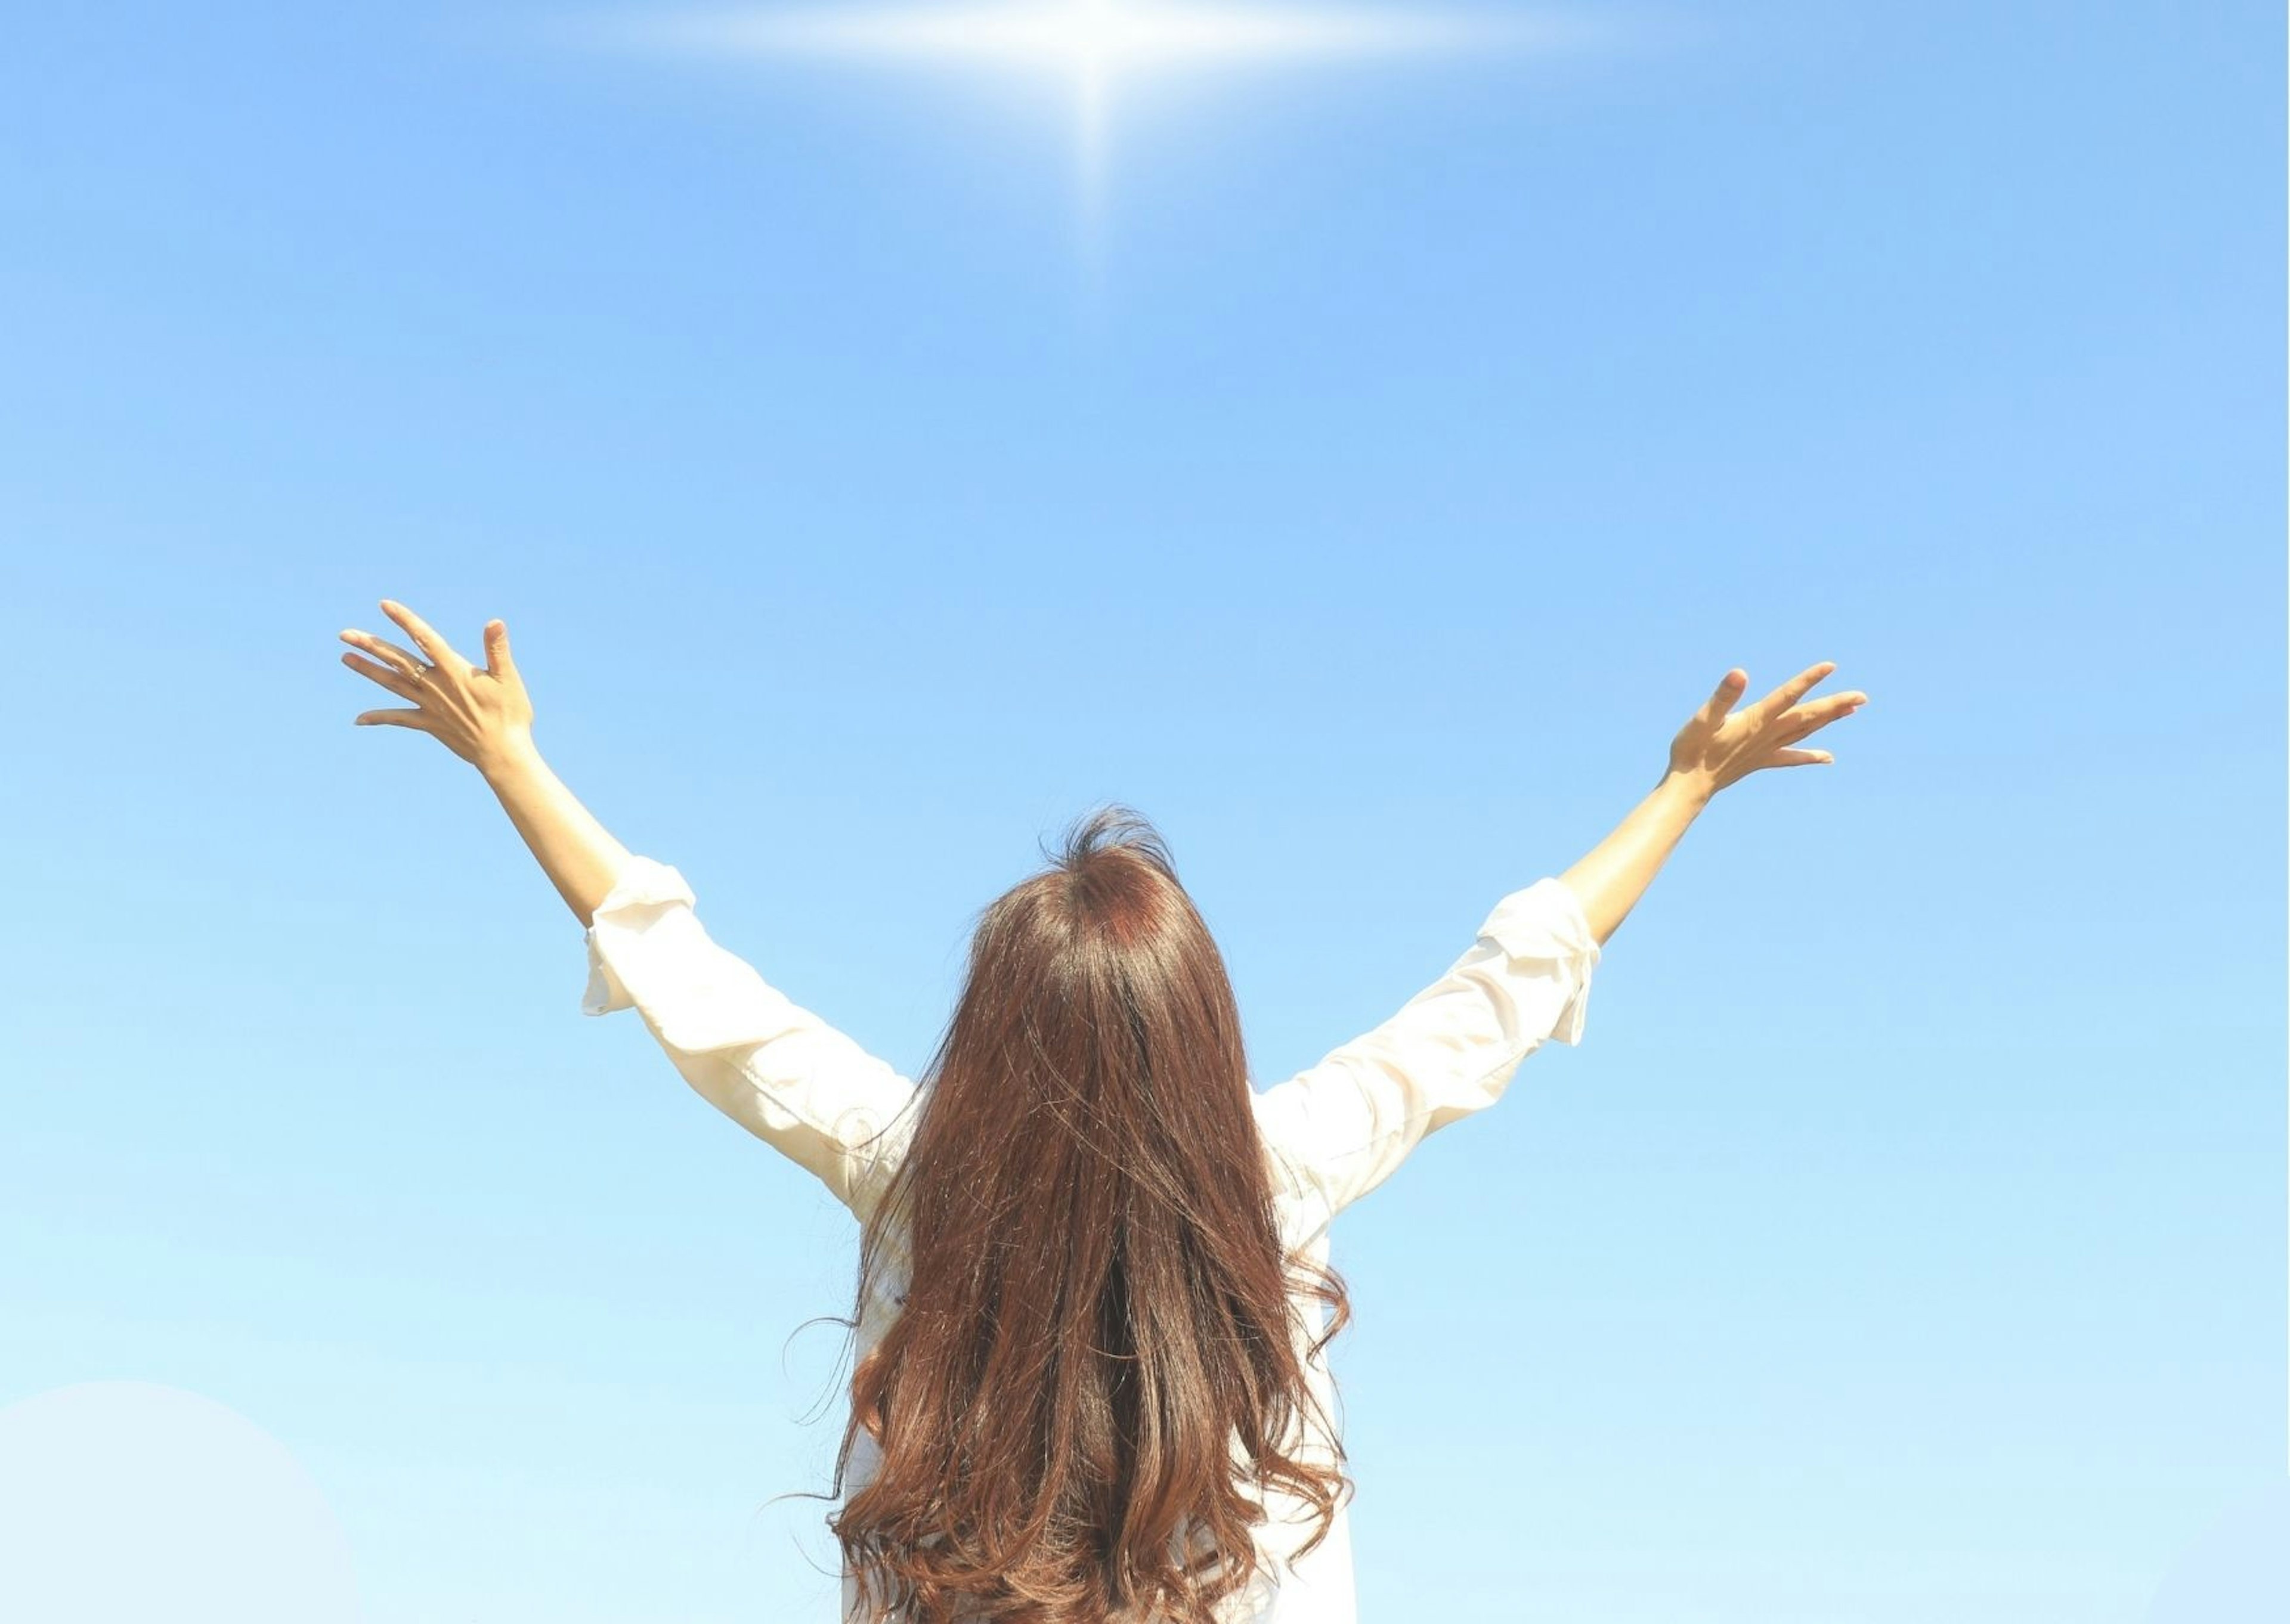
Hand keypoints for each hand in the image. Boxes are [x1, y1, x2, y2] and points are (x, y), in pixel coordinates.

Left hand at [340, 598, 535, 773]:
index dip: (405, 621)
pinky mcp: (429, 724)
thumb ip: (497, 649)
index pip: (425, 639)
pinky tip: (359, 719)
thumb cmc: (510, 714)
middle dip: (371, 645)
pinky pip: (399, 719)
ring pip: (392, 684)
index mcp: (455, 671)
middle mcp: (436, 686)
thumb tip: (494, 622)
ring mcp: (429, 706)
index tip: (385, 605)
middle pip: (397, 660)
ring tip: (345, 657)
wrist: (502, 753)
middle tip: (345, 634)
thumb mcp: (508, 678)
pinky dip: (379, 717)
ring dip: (368, 670)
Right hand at [1666, 661, 1865, 797]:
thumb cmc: (1692, 749)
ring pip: (1804, 732)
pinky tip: (1828, 757)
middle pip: (1807, 717)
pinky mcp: (1761, 761)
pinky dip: (1810, 756)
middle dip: (1834, 705)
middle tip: (1862, 697)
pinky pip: (1791, 758)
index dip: (1808, 680)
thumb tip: (1740, 673)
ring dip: (1828, 720)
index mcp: (1755, 720)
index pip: (1787, 696)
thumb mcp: (1703, 718)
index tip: (1831, 666)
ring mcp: (1766, 749)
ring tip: (1851, 710)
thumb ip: (1723, 696)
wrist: (1689, 786)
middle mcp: (1767, 735)